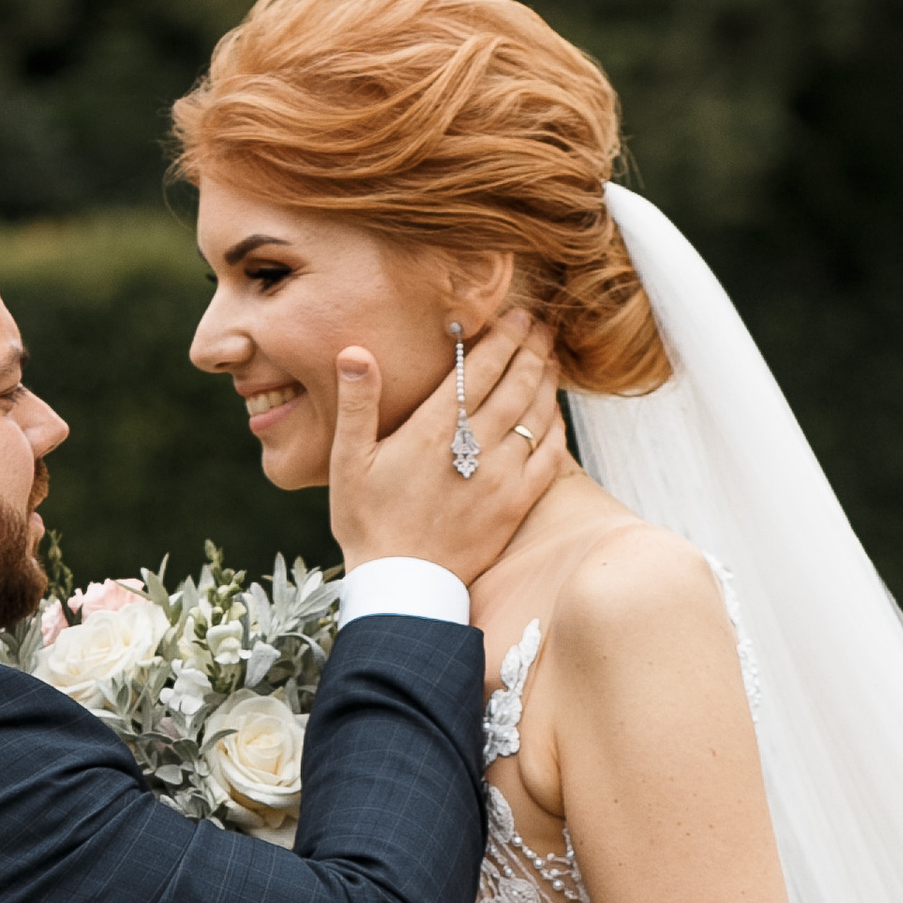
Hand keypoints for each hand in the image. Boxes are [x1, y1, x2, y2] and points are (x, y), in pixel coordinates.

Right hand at [328, 305, 565, 593]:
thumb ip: (357, 404)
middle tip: (542, 327)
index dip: (504, 337)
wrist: (401, 586)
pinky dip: (555, 428)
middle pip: (516, 383)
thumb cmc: (368, 523)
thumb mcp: (347, 462)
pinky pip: (549, 457)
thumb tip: (356, 352)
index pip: (481, 369)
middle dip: (532, 348)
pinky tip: (553, 414)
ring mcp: (500, 477)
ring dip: (547, 381)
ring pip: (536, 415)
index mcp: (433, 431)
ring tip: (551, 358)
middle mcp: (474, 448)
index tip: (518, 315)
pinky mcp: (516, 505)